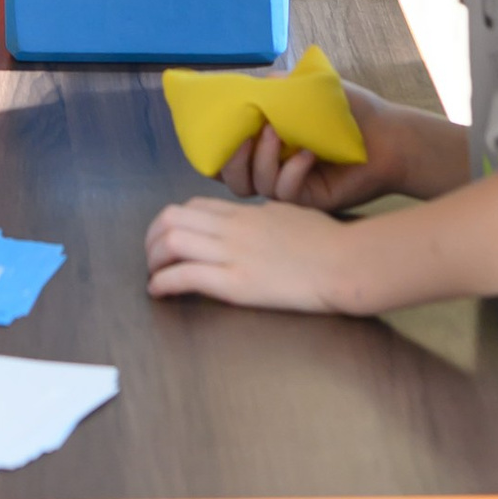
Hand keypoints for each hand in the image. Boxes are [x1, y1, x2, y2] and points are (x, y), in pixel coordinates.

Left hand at [146, 193, 365, 311]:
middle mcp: (231, 228)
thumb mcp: (288, 214)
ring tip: (153, 276)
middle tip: (153, 259)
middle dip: (152, 239)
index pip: (192, 206)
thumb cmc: (327, 240)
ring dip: (152, 260)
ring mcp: (232, 253)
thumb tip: (254, 221)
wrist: (345, 262)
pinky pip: (186, 276)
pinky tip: (158, 292)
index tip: (169, 239)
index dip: (172, 222)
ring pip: (171, 242)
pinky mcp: (237, 283)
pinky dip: (163, 282)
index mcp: (244, 213)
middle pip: (172, 218)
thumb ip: (263, 217)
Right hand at [211, 96, 393, 214]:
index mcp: (267, 142)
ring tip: (278, 133)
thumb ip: (278, 87)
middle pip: (232, 179)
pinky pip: (286, 193)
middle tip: (245, 136)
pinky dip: (291, 172)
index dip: (215, 147)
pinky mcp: (309, 201)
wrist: (387, 135)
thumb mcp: (308, 89)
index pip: (227, 153)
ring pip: (255, 186)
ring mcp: (290, 186)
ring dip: (261, 159)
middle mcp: (273, 167)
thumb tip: (253, 87)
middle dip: (230, 160)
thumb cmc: (348, 111)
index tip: (216, 128)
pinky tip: (309, 154)